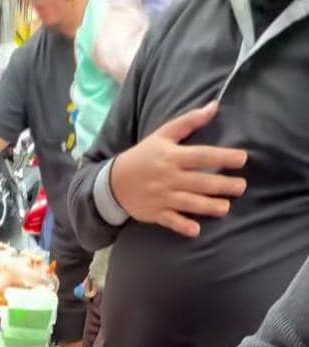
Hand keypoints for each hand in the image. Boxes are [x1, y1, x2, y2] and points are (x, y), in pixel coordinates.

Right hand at [110, 101, 247, 237]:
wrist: (115, 181)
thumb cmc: (144, 155)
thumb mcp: (163, 134)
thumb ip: (189, 121)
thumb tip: (214, 106)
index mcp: (172, 156)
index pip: (201, 156)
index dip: (222, 157)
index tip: (242, 158)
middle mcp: (169, 177)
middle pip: (200, 182)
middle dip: (222, 185)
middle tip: (242, 187)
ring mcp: (162, 197)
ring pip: (189, 203)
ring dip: (208, 206)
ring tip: (226, 208)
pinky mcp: (156, 213)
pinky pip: (171, 221)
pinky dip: (182, 226)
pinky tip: (196, 230)